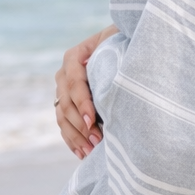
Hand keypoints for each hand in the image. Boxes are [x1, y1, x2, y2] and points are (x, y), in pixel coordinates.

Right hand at [54, 27, 115, 157]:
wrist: (117, 46)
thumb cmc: (123, 43)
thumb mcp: (120, 41)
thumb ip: (119, 49)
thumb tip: (131, 65)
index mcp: (74, 57)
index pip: (74, 82)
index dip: (81, 102)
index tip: (91, 119)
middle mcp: (64, 74)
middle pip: (66, 102)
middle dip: (80, 124)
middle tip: (96, 140)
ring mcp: (63, 91)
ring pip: (62, 117)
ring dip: (76, 136)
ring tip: (90, 151)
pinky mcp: (67, 105)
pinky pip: (64, 126)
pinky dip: (72, 141)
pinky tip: (82, 154)